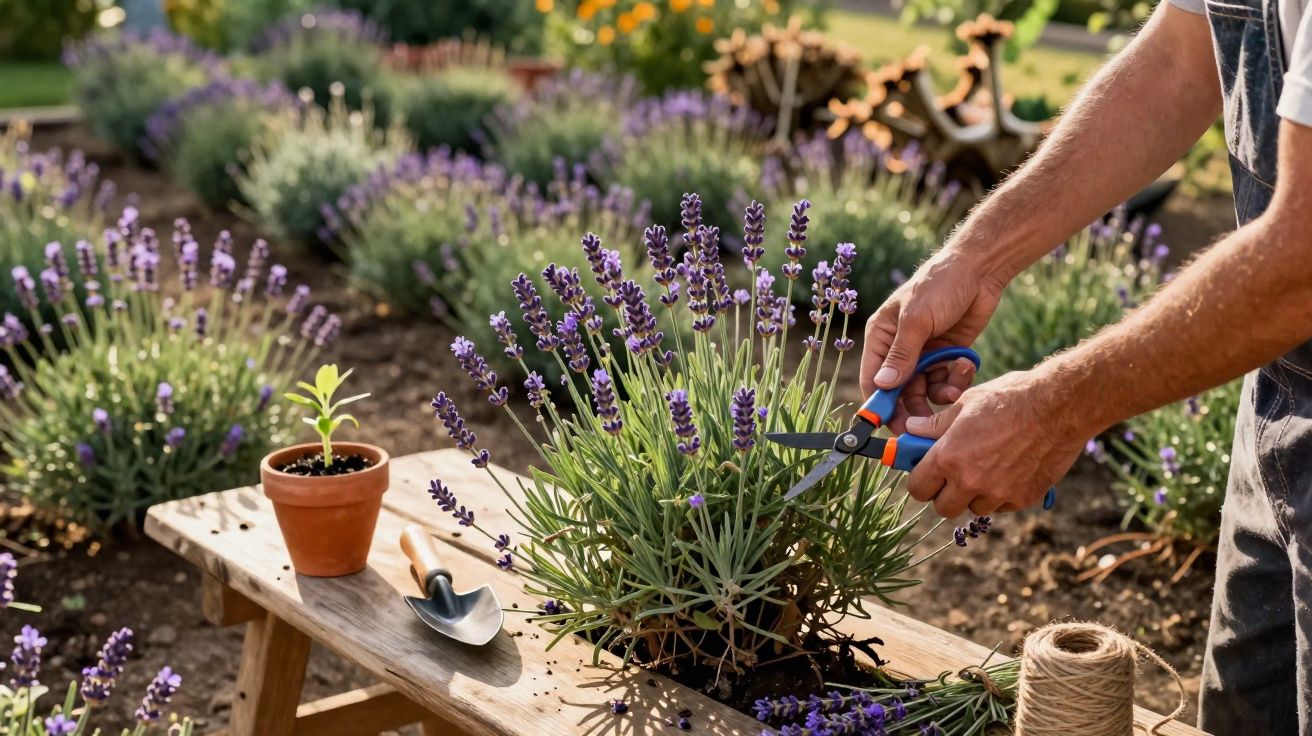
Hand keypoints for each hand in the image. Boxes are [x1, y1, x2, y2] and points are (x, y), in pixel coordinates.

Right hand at [860, 249, 1005, 432]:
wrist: (980, 270)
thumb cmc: (940, 285)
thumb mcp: (917, 320)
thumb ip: (901, 355)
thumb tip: (882, 386)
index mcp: (882, 337)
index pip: (872, 379)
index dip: (879, 404)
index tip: (891, 426)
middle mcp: (900, 348)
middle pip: (899, 391)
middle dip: (912, 408)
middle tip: (927, 426)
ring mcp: (924, 353)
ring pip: (925, 390)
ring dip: (938, 394)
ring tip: (953, 390)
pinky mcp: (947, 355)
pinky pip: (946, 380)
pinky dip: (956, 380)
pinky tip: (966, 366)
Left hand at [901, 370, 1087, 517]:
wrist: (1060, 405)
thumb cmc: (1010, 397)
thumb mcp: (965, 403)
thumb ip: (935, 424)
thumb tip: (911, 429)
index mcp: (948, 457)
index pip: (918, 488)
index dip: (921, 481)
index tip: (927, 473)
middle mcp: (970, 481)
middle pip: (943, 508)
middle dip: (945, 494)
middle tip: (953, 475)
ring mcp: (999, 493)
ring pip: (974, 508)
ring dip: (974, 495)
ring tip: (986, 468)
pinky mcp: (1024, 497)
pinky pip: (1002, 506)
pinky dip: (1001, 494)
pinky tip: (1009, 470)